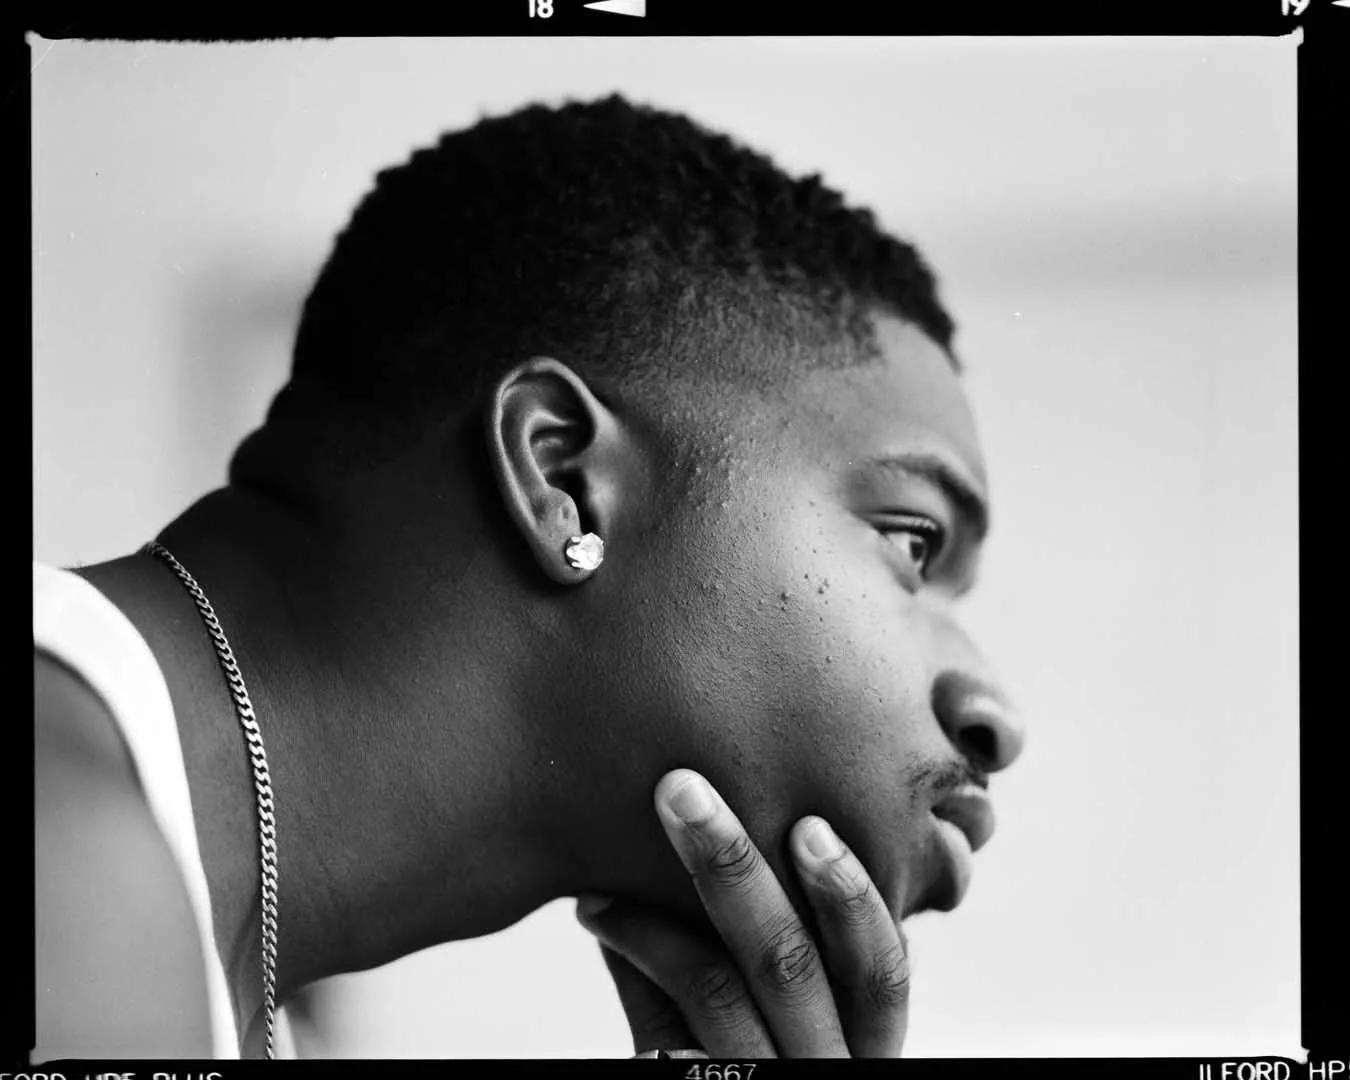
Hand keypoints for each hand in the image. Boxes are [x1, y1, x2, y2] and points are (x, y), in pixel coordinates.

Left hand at [576, 768, 909, 1057]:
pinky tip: (599, 913)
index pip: (880, 972)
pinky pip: (663, 1034)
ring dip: (655, 912)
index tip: (809, 819)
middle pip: (792, 964)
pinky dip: (633, 961)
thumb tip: (692, 855)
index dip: (851, 895)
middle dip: (733, 867)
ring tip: (610, 860)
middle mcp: (826, 1076)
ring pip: (717, 992)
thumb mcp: (775, 1032)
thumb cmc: (752, 1078)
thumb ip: (747, 961)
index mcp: (865, 1050)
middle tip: (682, 788)